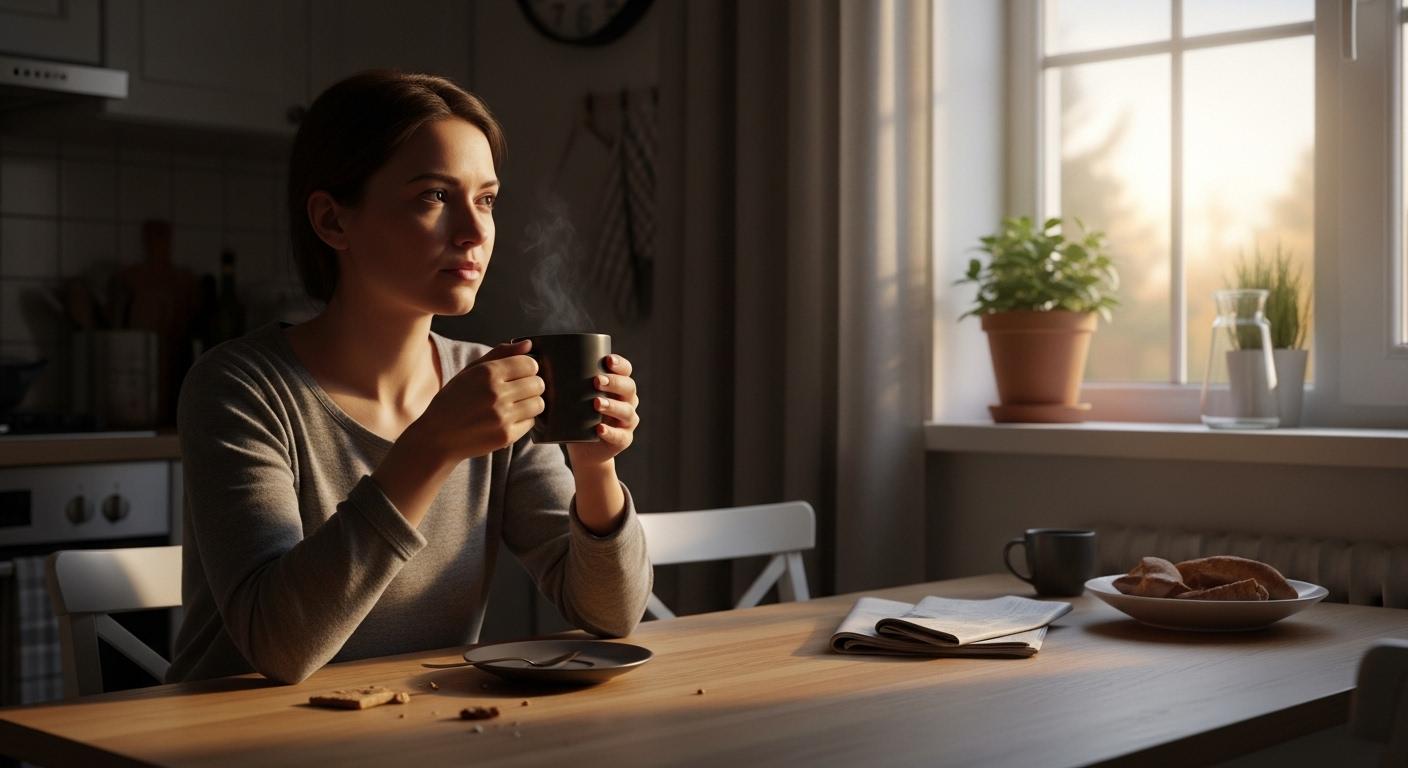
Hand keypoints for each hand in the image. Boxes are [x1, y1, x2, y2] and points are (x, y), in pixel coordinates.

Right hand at [413, 339, 544, 460]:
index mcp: (487, 373)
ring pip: (538, 403)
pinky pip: (531, 422)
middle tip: (519, 390)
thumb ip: (500, 354)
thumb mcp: (470, 371)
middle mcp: (496, 393)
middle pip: (538, 384)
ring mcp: (502, 416)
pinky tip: (508, 419)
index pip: (530, 364)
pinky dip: (524, 420)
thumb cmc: (453, 400)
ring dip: (531, 403)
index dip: (528, 368)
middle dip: (532, 385)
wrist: (437, 437)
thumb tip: (528, 344)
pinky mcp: (506, 436)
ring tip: (515, 404)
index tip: (521, 373)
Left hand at [566, 353, 639, 469]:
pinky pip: (620, 436)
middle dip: (614, 382)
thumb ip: (562, 379)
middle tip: (597, 381)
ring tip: (596, 403)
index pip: (625, 370)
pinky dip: (610, 432)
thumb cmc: (576, 414)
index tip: (607, 360)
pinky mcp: (623, 439)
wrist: (583, 448)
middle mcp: (627, 401)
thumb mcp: (572, 396)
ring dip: (612, 406)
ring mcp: (627, 422)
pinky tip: (600, 429)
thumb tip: (534, 356)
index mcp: (618, 386)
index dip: (620, 364)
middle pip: (629, 388)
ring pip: (626, 411)